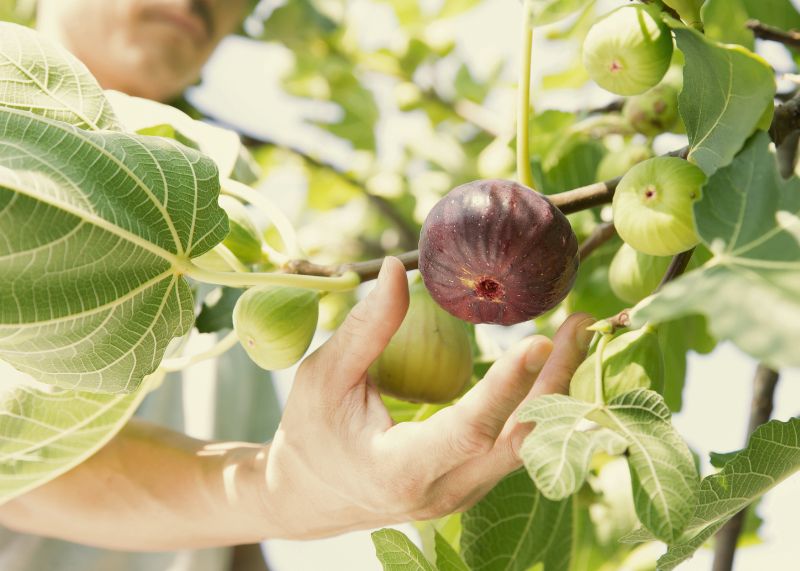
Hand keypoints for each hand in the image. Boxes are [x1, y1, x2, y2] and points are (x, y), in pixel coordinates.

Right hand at [263, 257, 594, 538]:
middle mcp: (444, 491)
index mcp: (401, 470)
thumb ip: (366, 327)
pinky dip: (541, 404)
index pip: (468, 430)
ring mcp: (464, 493)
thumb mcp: (325, 377)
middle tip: (580, 323)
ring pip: (529, 445)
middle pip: (520, 440)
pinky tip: (553, 364)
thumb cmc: (310, 432)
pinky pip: (520, 446)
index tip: (539, 339)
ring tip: (577, 333)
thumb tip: (397, 268)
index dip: (505, 386)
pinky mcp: (473, 483)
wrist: (311, 494)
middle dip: (556, 380)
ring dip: (557, 388)